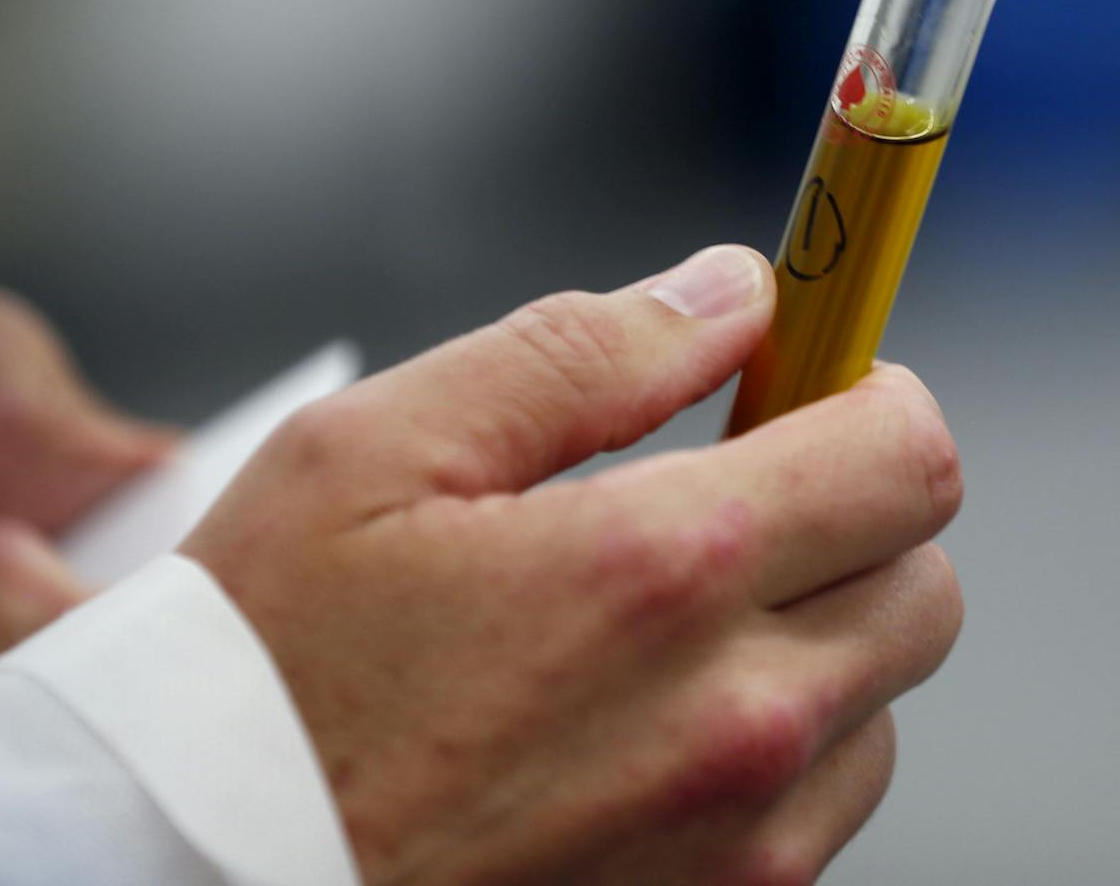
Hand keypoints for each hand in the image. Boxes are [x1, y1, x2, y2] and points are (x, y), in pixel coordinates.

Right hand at [183, 244, 965, 885]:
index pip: (908, 456)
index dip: (871, 393)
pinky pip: (820, 806)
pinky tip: (642, 728)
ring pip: (880, 700)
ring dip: (812, 641)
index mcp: (664, 574)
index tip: (807, 386)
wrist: (194, 878)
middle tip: (722, 502)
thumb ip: (583, 351)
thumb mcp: (375, 452)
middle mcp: (735, 721)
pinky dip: (772, 752)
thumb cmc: (255, 679)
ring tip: (658, 631)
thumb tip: (734, 293)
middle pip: (924, 581)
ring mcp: (738, 843)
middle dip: (848, 518)